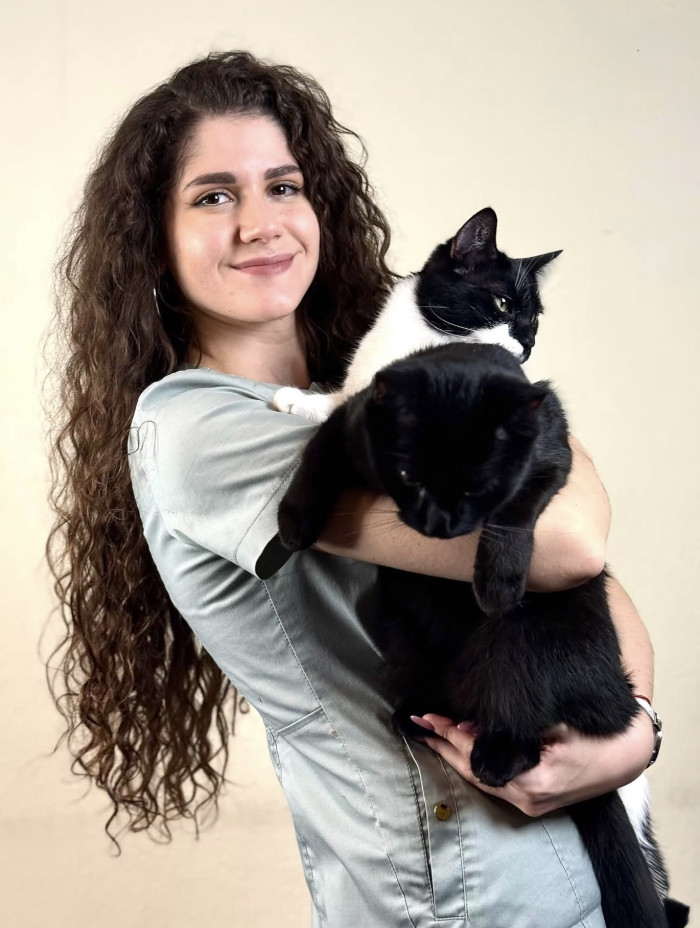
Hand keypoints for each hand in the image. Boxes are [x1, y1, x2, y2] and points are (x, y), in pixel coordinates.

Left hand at [415, 710, 654, 816]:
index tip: (429, 716)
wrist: (626, 754)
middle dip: (443, 745)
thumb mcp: (556, 723)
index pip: (477, 756)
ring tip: (430, 734)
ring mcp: (530, 805)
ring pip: (480, 779)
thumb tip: (472, 725)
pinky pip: (493, 782)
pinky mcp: (534, 801)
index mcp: (532, 781)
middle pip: (472, 772)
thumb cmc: (595, 733)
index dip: (450, 734)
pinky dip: (472, 763)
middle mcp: (527, 800)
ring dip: (453, 755)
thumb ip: (513, 726)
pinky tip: (458, 748)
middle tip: (418, 723)